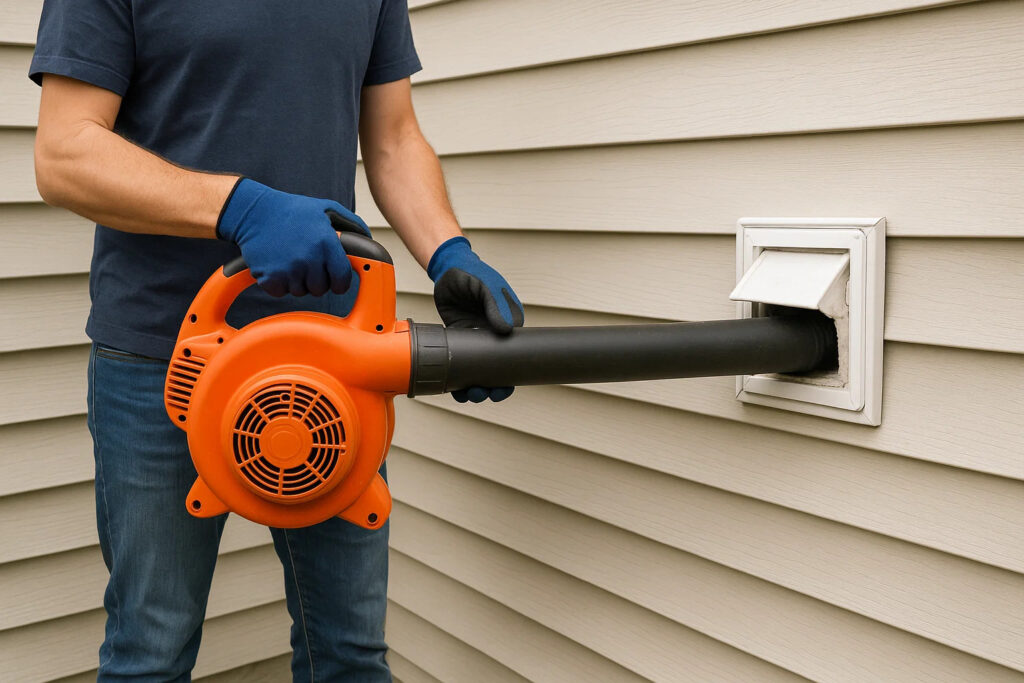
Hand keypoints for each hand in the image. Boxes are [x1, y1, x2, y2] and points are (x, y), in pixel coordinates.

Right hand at [217, 178, 370, 296]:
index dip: (340, 282)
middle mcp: (309, 259)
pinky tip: (277, 265)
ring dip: (297, 281)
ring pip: (301, 292)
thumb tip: (367, 239)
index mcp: (326, 244)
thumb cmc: (292, 210)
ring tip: (291, 260)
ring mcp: (288, 270)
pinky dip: (279, 283)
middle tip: (307, 263)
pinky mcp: (269, 278)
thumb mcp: (325, 208)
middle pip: (321, 289)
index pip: (342, 279)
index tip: (335, 279)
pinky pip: (281, 293)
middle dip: (317, 280)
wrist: (252, 211)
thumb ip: (351, 222)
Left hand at [427, 236, 524, 402]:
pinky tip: (455, 388)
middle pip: (498, 369)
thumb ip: (495, 306)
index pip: (515, 356)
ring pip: (479, 370)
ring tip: (469, 395)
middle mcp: (494, 334)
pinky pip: (461, 362)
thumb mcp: (487, 286)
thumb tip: (505, 330)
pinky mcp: (459, 338)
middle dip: (493, 388)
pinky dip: (458, 377)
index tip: (503, 388)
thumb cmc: (473, 274)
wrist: (449, 268)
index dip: (510, 377)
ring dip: (476, 386)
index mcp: (509, 323)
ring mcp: (477, 338)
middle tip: (483, 394)